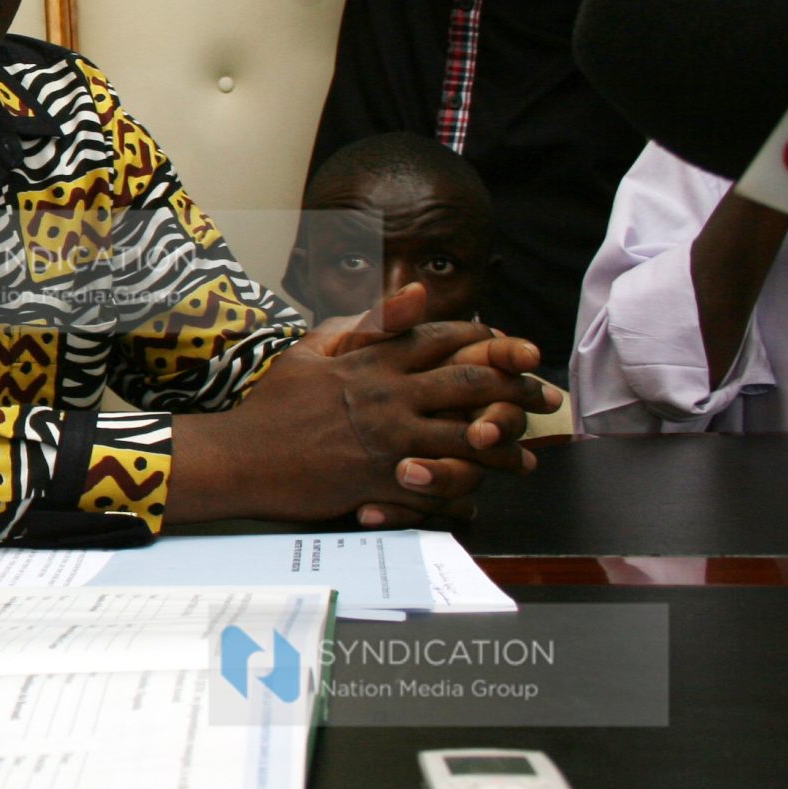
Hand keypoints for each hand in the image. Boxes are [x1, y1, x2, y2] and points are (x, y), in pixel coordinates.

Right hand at [178, 283, 556, 527]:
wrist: (241, 458)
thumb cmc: (274, 405)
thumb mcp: (312, 350)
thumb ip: (365, 324)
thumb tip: (414, 292)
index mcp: (373, 361)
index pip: (444, 339)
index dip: (488, 339)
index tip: (516, 347)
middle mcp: (388, 394)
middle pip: (471, 381)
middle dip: (516, 387)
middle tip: (546, 397)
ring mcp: (389, 438)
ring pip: (467, 436)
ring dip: (505, 446)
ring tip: (526, 456)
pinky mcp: (383, 480)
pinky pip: (440, 486)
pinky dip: (465, 492)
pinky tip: (481, 496)